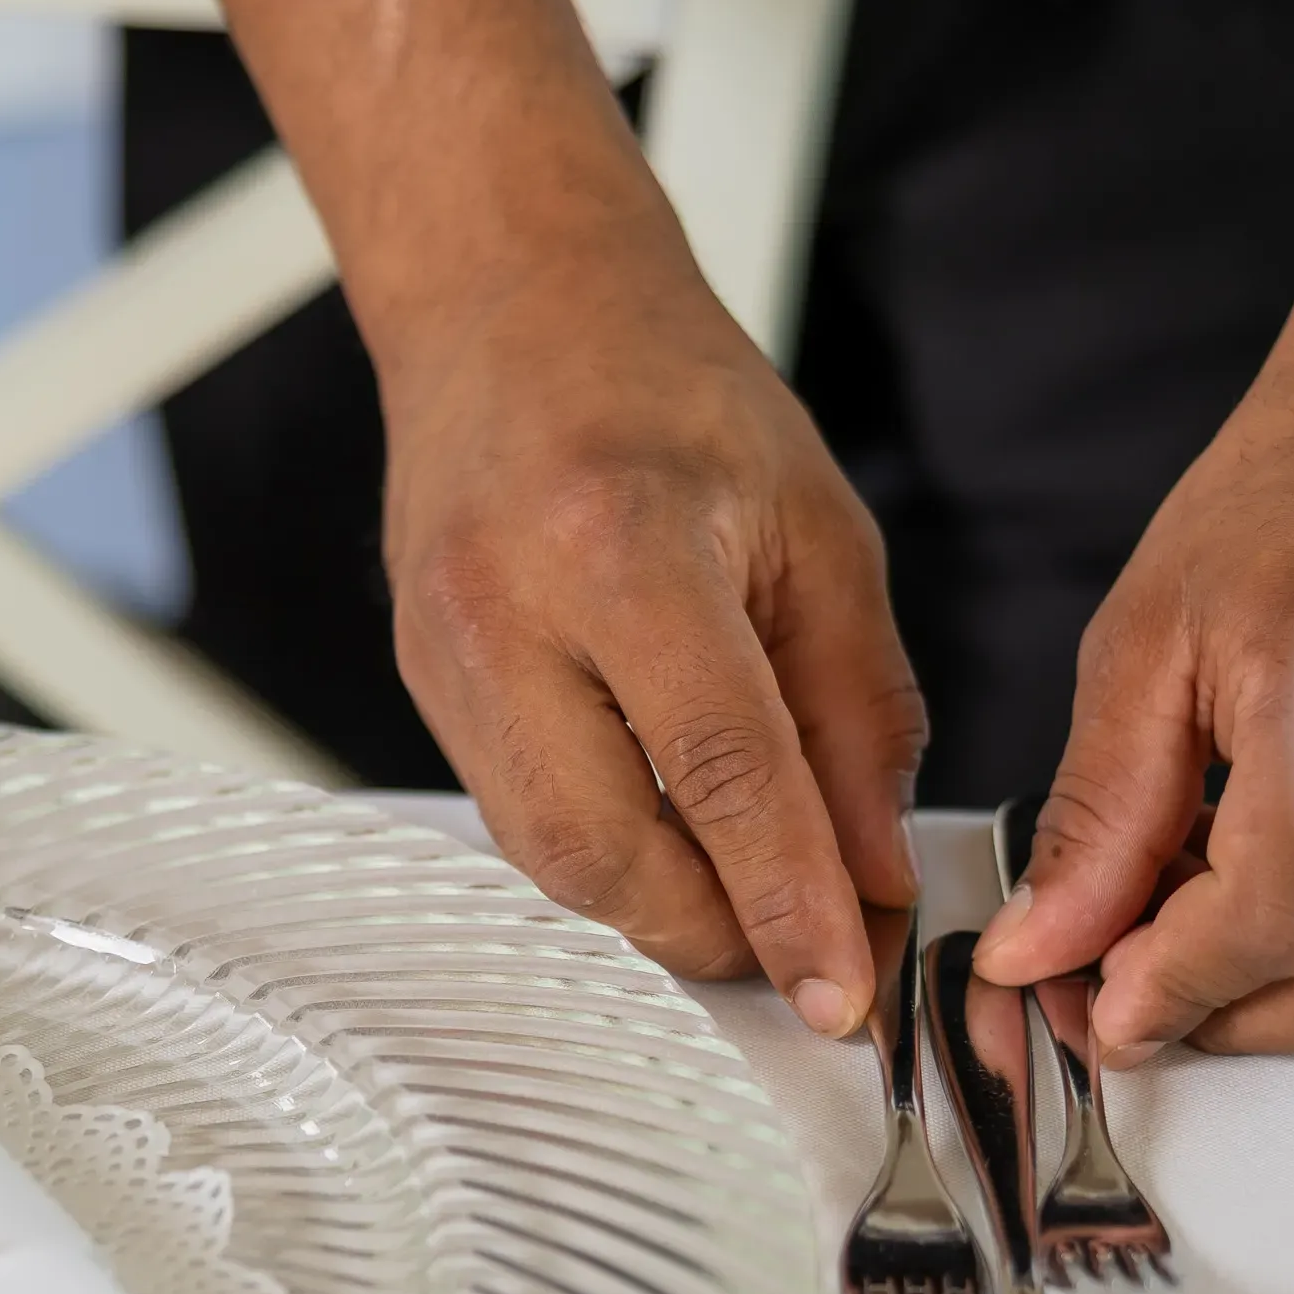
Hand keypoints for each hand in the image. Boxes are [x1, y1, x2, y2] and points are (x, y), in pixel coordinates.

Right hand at [382, 252, 928, 1036]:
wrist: (509, 306)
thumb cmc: (666, 391)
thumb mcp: (815, 528)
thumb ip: (854, 712)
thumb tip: (874, 871)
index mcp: (619, 549)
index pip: (717, 772)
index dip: (787, 899)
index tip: (845, 987)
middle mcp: (504, 614)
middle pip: (601, 853)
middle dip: (714, 932)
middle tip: (804, 950)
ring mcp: (441, 659)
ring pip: (550, 861)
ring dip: (662, 908)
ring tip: (751, 899)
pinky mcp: (420, 689)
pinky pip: (519, 820)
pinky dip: (609, 856)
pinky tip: (676, 840)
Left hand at [972, 365, 1293, 1063]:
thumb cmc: (1286, 496)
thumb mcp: (1144, 648)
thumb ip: (1097, 820)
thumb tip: (1041, 950)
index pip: (1268, 928)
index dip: (1168, 990)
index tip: (1091, 1006)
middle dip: (1223, 1012)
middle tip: (1115, 984)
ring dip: (1275, 988)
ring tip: (1170, 923)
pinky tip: (1241, 886)